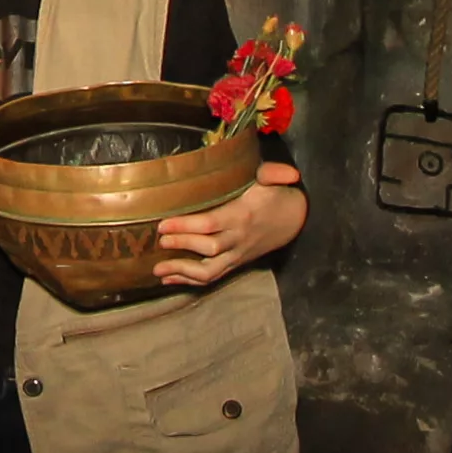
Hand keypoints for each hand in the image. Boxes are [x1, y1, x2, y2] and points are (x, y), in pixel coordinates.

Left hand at [153, 164, 305, 286]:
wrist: (294, 221)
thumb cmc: (276, 197)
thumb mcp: (273, 181)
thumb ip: (271, 172)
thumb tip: (280, 171)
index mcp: (242, 216)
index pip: (211, 223)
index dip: (186, 226)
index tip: (163, 224)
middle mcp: (238, 238)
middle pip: (208, 248)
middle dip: (182, 246)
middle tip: (159, 242)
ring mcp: (237, 255)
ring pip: (210, 270)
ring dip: (182, 272)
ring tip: (157, 269)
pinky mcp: (235, 263)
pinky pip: (213, 277)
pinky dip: (190, 281)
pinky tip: (169, 278)